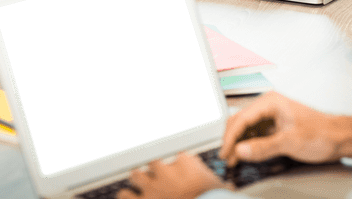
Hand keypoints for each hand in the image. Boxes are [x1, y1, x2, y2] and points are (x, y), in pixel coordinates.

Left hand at [115, 153, 229, 198]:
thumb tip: (226, 188)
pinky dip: (126, 196)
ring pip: (136, 175)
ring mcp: (153, 186)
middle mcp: (167, 171)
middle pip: (154, 163)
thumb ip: (217, 185)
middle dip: (154, 170)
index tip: (181, 169)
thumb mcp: (220, 189)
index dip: (180, 165)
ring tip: (137, 182)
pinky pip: (126, 195)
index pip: (179, 156)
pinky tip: (125, 196)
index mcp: (186, 163)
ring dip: (137, 180)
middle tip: (157, 177)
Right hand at [219, 92, 351, 166]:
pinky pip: (257, 134)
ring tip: (234, 159)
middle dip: (232, 141)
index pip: (241, 119)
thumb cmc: (322, 133)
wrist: (341, 137)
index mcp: (270, 102)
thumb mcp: (290, 142)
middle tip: (226, 158)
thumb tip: (240, 150)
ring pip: (247, 129)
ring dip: (240, 144)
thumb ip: (263, 147)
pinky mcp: (276, 126)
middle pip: (241, 122)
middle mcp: (269, 106)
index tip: (225, 153)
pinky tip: (247, 155)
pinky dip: (250, 145)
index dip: (230, 138)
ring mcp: (272, 116)